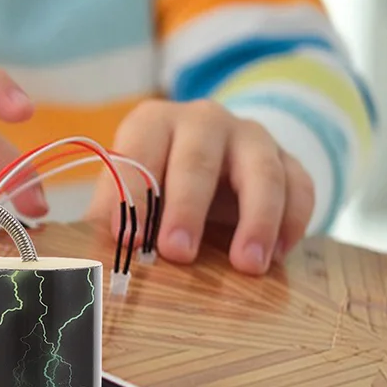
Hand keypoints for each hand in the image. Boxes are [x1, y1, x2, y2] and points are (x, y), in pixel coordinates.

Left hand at [86, 99, 314, 274]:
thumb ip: (112, 215)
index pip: (139, 152)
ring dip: (256, 219)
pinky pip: (300, 185)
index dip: (132, 195)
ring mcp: (250, 137)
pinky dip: (293, 221)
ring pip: (261, 170)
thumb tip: (87, 260)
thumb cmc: (158, 185)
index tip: (129, 240)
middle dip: (187, 207)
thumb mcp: (129, 192)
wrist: (214, 164)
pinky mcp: (288, 159)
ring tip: (247, 266)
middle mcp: (203, 121)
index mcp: (153, 123)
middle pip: (198, 158)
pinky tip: (277, 256)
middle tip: (177, 253)